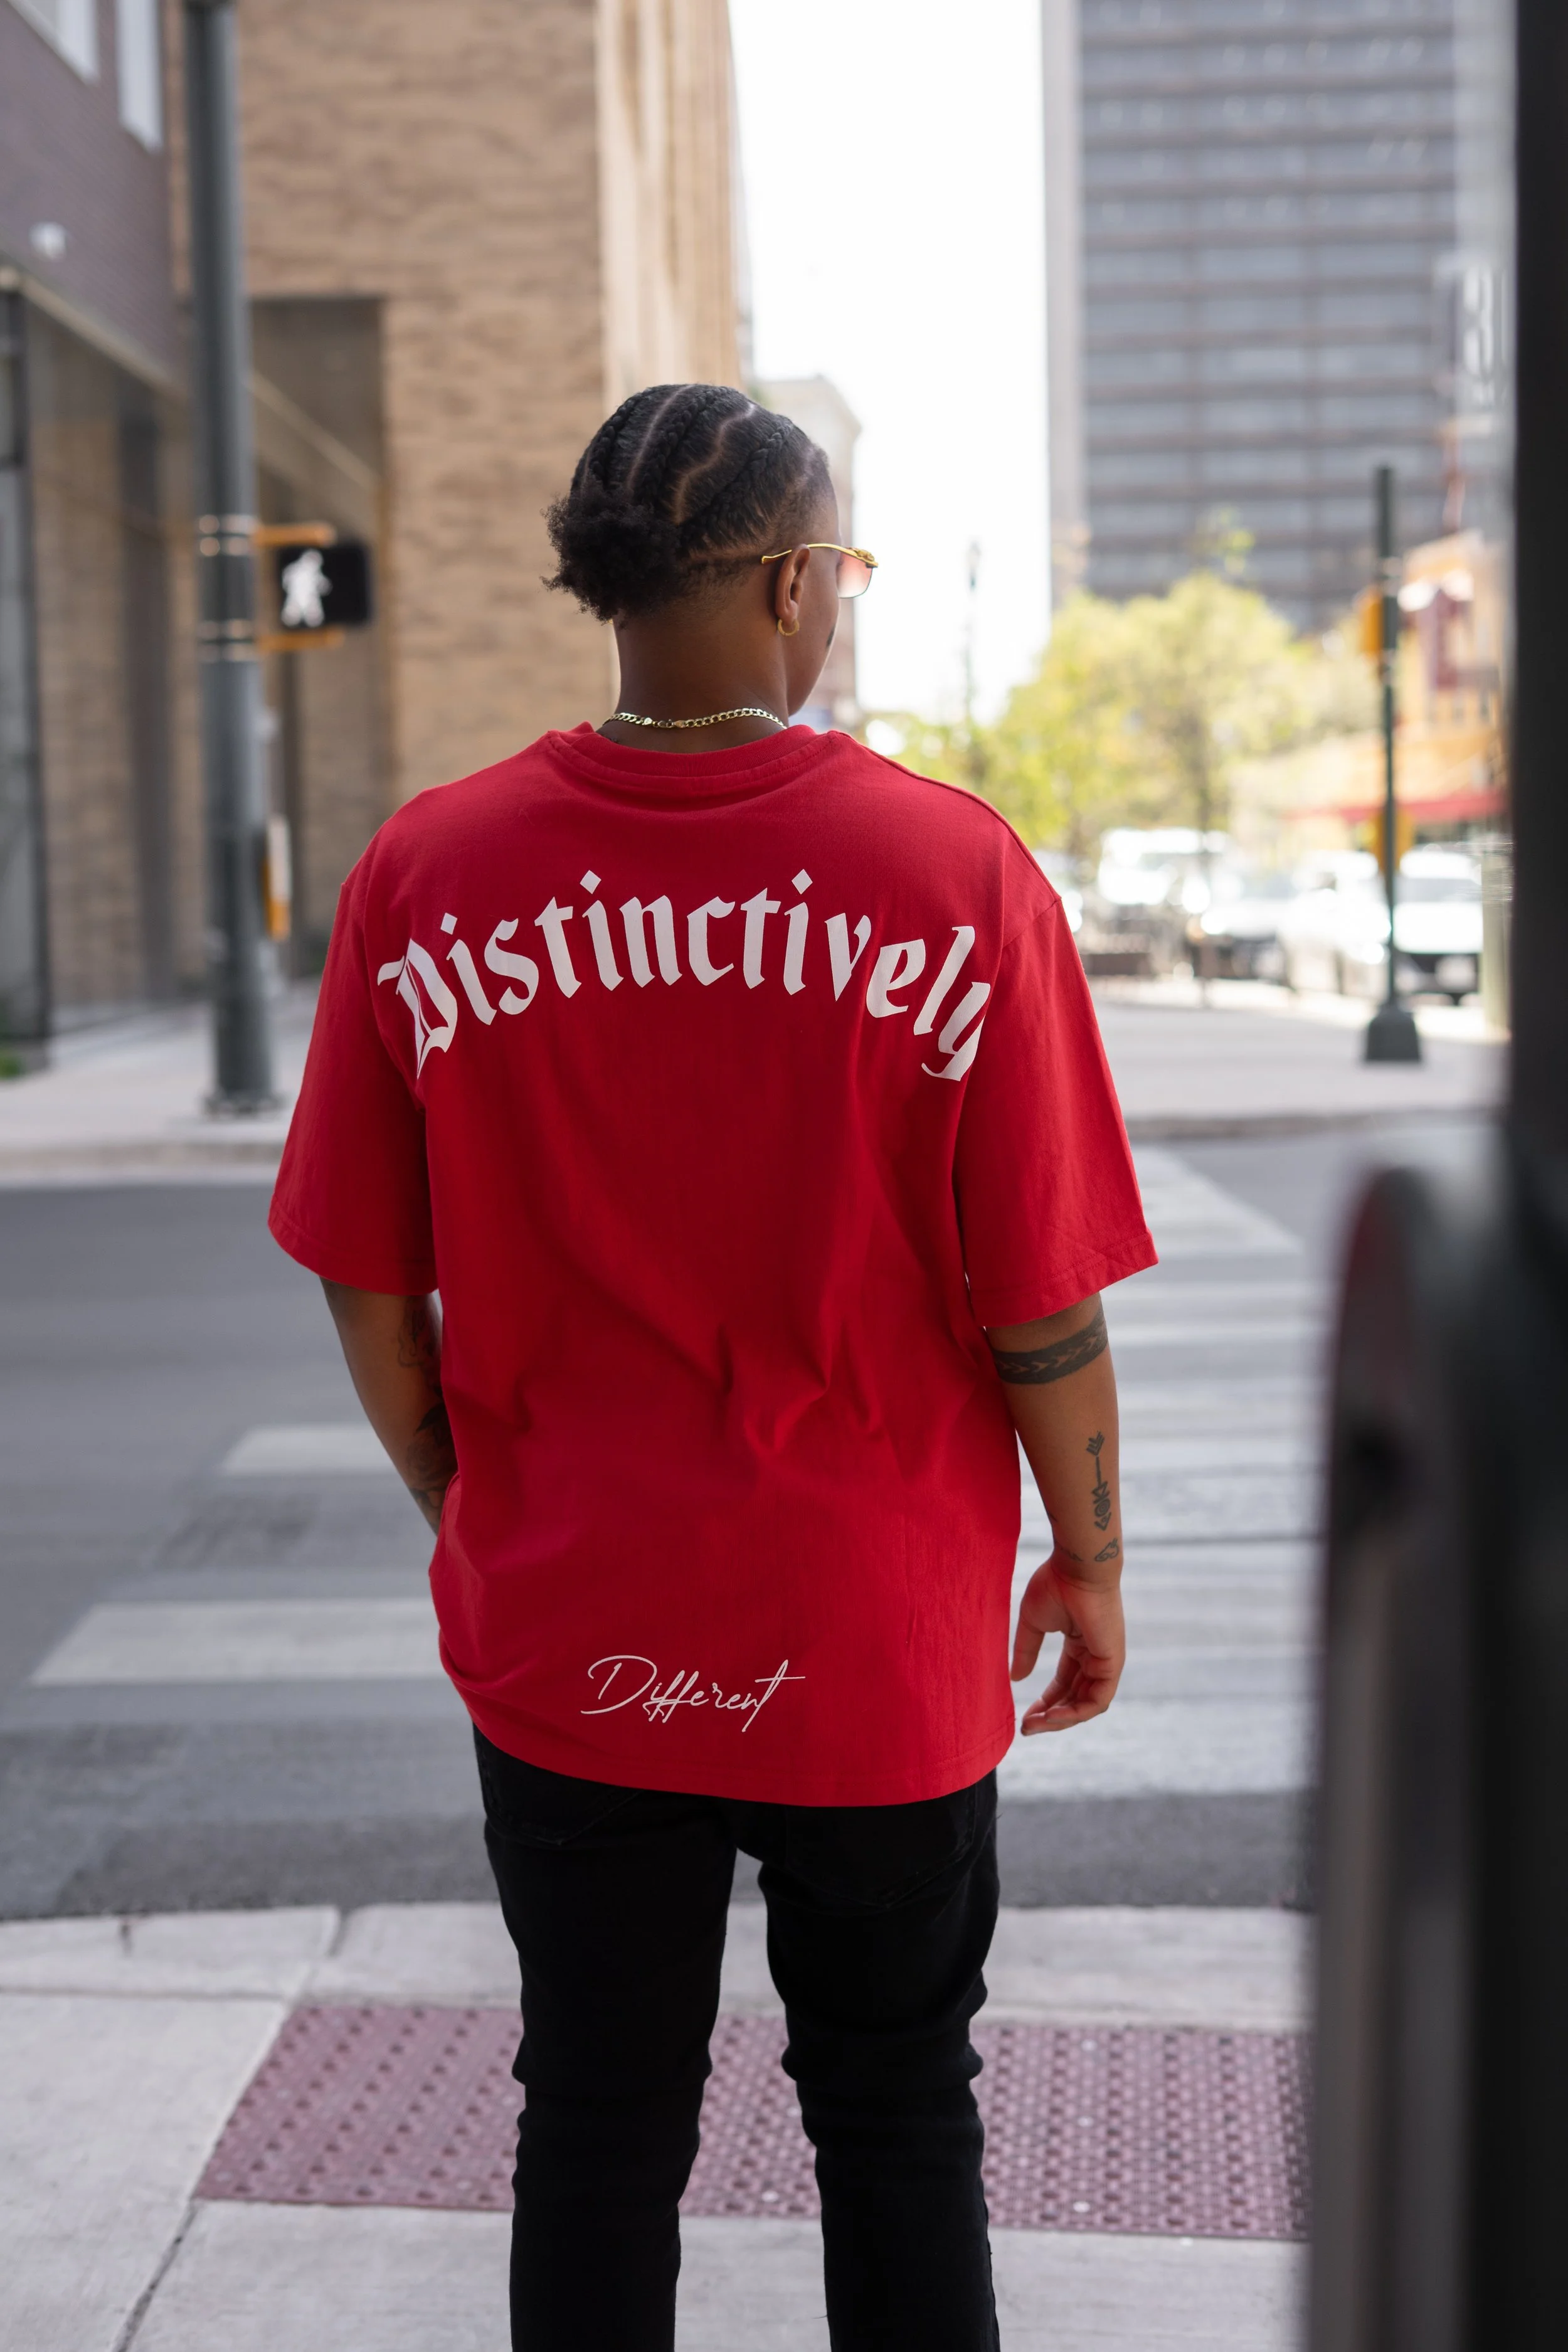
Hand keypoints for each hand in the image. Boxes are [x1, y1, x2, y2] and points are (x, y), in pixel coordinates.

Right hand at [1010, 1554, 1124, 1734]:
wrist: (1077, 1566)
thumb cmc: (1056, 1584)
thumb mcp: (1033, 1624)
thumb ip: (1027, 1652)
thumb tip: (1016, 1679)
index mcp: (1079, 1645)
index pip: (1064, 1683)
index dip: (1044, 1701)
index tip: (1023, 1715)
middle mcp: (1095, 1656)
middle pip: (1074, 1698)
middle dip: (1050, 1717)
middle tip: (1026, 1728)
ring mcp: (1106, 1661)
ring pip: (1086, 1705)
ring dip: (1060, 1720)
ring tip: (1034, 1724)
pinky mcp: (1112, 1663)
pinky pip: (1097, 1701)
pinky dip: (1075, 1713)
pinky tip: (1051, 1715)